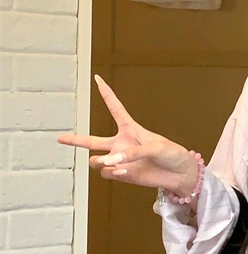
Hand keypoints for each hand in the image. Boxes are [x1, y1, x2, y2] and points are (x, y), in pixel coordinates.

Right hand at [57, 75, 198, 195]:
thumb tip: (111, 160)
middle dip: (75, 140)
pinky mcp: (123, 174)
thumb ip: (133, 152)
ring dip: (100, 161)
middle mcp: (121, 143)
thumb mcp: (156, 147)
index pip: (115, 108)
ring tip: (108, 162)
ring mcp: (120, 160)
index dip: (106, 93)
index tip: (98, 78)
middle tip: (60, 138)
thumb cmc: (172, 155)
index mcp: (131, 129)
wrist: (181, 175)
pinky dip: (112, 172)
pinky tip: (123, 171)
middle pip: (92, 140)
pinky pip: (108, 172)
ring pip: (96, 160)